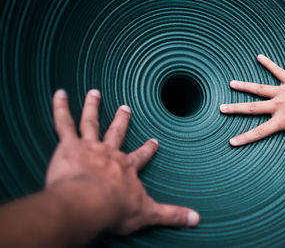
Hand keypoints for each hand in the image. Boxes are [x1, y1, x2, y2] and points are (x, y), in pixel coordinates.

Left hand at [47, 89, 199, 234]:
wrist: (89, 204)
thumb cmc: (114, 209)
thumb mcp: (147, 213)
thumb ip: (171, 214)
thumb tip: (196, 219)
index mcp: (126, 168)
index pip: (141, 156)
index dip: (148, 149)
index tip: (153, 141)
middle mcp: (109, 153)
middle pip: (117, 132)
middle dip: (122, 120)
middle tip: (125, 107)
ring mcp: (89, 147)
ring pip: (91, 122)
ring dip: (93, 107)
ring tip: (94, 93)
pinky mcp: (70, 146)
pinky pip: (64, 123)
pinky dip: (61, 108)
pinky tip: (59, 94)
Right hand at [220, 55, 284, 170]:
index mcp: (282, 119)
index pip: (260, 131)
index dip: (245, 137)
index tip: (232, 141)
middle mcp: (278, 104)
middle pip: (252, 107)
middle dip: (235, 109)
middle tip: (221, 108)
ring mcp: (282, 91)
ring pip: (259, 88)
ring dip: (245, 86)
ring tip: (231, 83)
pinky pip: (277, 71)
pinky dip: (268, 64)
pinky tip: (259, 56)